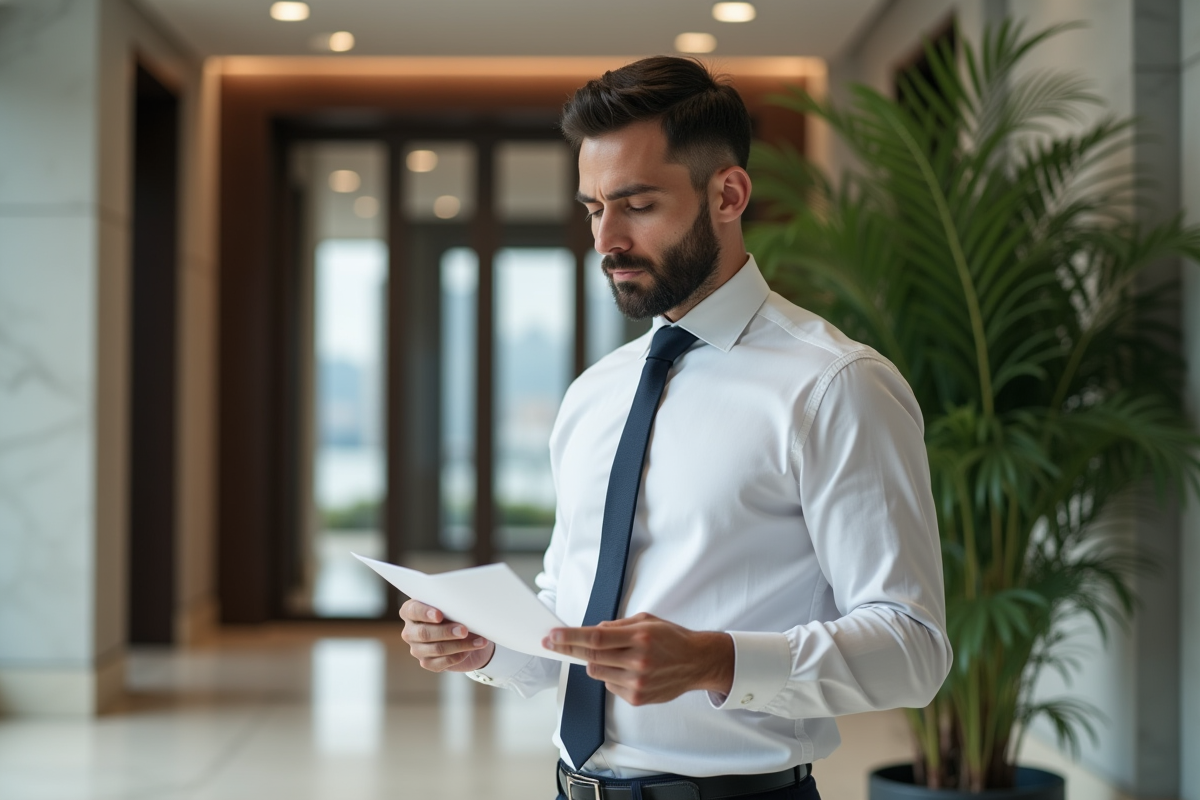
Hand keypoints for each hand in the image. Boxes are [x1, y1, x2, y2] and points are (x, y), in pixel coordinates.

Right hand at [399, 599, 494, 672]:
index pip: (412, 611)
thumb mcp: (452, 606)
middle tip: (464, 630)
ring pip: (437, 649)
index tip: (439, 615)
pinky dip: (459, 656)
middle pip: (424, 633)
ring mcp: (417, 649)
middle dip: (446, 632)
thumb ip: (451, 605)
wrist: (467, 635)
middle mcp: (410, 631)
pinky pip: (442, 662)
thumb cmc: (456, 613)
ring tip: (479, 641)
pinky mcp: (427, 663)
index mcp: (411, 611)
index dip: (424, 613)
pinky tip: (470, 650)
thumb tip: (463, 608)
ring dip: (460, 645)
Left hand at [543, 612, 733, 705]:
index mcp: (640, 637)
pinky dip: (610, 675)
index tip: (552, 635)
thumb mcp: (646, 621)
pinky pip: (609, 685)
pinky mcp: (637, 698)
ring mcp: (637, 683)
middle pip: (591, 656)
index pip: (596, 638)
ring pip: (596, 671)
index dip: (570, 637)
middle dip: (568, 648)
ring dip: (596, 661)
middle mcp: (638, 661)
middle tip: (553, 642)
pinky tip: (627, 669)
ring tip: (615, 655)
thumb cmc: (671, 638)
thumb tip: (591, 631)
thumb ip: (617, 626)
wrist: (697, 663)